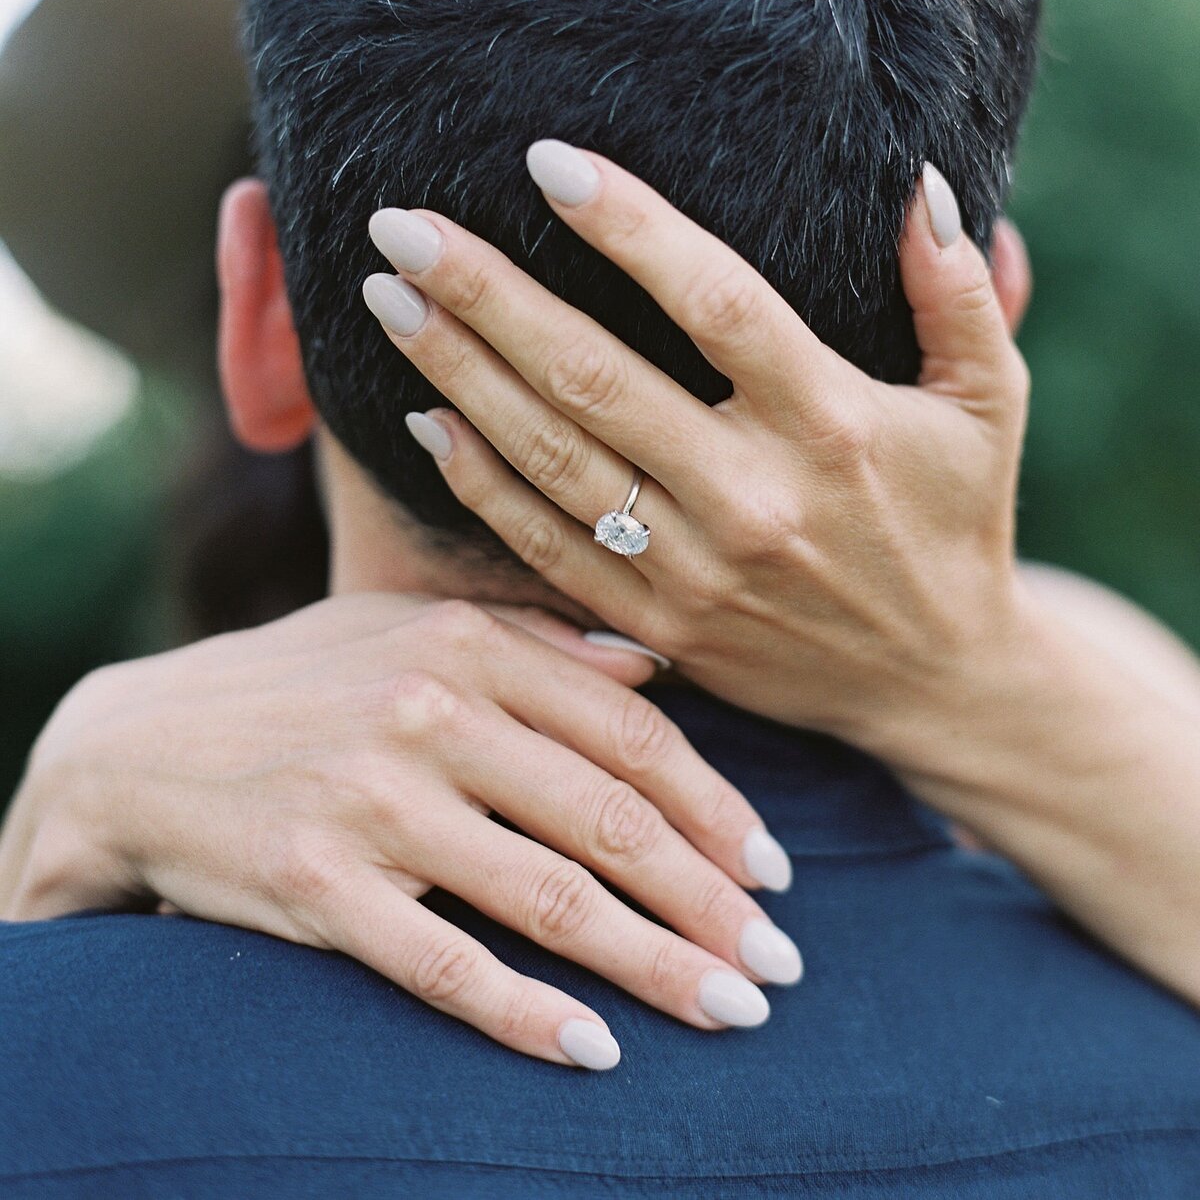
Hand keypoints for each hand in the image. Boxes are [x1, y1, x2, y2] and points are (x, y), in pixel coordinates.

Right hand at [0, 593, 799, 1068]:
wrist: (141, 748)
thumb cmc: (298, 684)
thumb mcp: (405, 628)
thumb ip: (534, 641)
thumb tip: (653, 670)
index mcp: (465, 643)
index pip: (629, 732)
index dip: (714, 807)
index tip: (774, 871)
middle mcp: (428, 712)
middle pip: (608, 818)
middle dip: (708, 899)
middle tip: (781, 962)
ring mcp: (372, 801)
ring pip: (548, 896)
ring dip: (654, 964)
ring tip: (730, 1011)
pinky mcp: (319, 886)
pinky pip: (445, 966)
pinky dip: (528, 1014)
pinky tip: (597, 1051)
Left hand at [362, 141, 1030, 757]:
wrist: (937, 683)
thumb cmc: (957, 520)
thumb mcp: (989, 402)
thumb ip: (960, 292)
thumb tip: (918, 181)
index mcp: (832, 423)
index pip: (715, 303)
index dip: (628, 226)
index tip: (545, 161)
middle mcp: (754, 497)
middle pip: (595, 377)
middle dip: (485, 294)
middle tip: (400, 225)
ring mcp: (696, 571)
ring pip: (551, 458)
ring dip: (458, 373)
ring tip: (388, 298)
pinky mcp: (658, 624)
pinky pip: (547, 546)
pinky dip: (479, 482)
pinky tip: (423, 416)